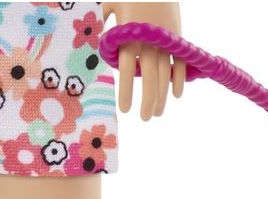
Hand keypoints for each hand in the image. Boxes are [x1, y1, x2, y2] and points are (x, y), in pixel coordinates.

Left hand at [104, 3, 185, 120]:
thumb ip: (100, 22)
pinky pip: (180, 64)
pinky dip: (179, 80)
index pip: (127, 70)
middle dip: (148, 102)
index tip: (125, 109)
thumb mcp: (110, 3)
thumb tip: (86, 40)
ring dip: (162, 97)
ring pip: (165, 76)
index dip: (126, 92)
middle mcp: (148, 42)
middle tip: (144, 118)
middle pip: (149, 79)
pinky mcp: (178, 39)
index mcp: (129, 36)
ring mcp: (165, 42)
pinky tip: (176, 95)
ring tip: (157, 113)